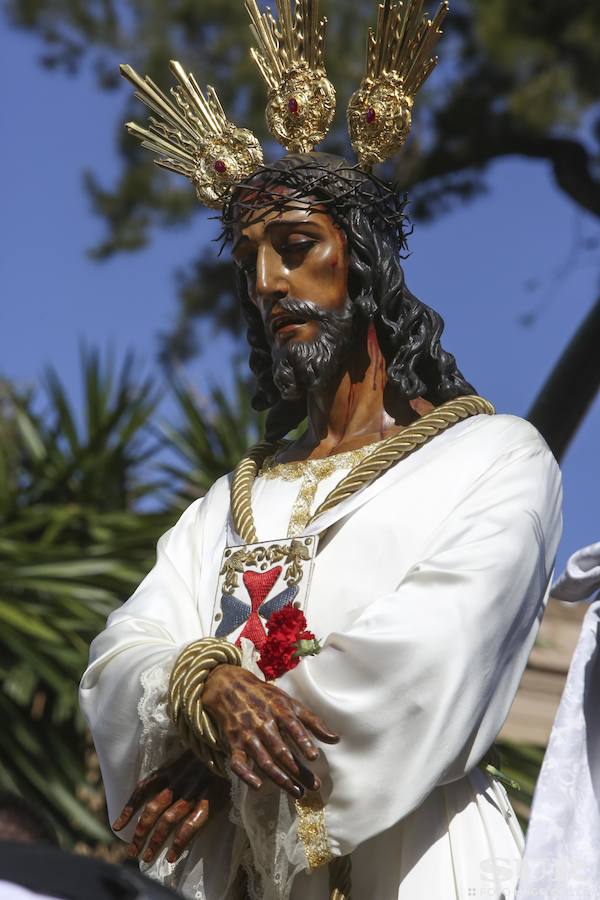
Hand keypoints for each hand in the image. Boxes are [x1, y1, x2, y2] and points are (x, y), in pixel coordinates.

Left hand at [113, 750, 227, 864]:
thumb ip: (178, 769)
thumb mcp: (191, 754)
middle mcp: (178, 781)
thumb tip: (164, 786)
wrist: (235, 746)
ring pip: (168, 820)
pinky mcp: (210, 800)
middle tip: (132, 851)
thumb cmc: (213, 751)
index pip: (144, 789)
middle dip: (140, 832)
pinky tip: (172, 856)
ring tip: (146, 858)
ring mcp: (194, 792)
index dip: (129, 808)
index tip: (118, 827)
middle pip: (153, 809)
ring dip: (155, 840)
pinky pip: (191, 825)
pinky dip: (180, 842)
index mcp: (172, 769)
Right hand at [203, 664, 338, 798]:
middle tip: (314, 786)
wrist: (229, 687)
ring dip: (281, 779)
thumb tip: (335, 739)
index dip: (303, 741)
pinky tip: (258, 787)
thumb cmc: (265, 697)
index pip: (292, 726)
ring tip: (297, 792)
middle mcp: (263, 723)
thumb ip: (312, 721)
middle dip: (298, 770)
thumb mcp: (289, 702)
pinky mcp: (233, 744)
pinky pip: (238, 763)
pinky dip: (246, 776)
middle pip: (282, 751)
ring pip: (264, 761)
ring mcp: (247, 735)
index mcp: (278, 710)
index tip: (314, 757)